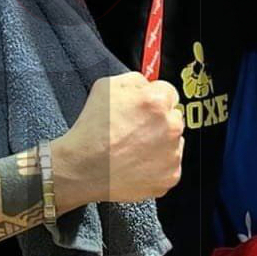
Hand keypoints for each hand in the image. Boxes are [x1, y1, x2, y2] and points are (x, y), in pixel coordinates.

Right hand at [52, 73, 184, 207]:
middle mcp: (170, 127)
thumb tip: (148, 84)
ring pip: (173, 141)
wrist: (82, 168)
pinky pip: (170, 164)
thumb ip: (135, 80)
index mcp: (157, 101)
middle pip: (173, 117)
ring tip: (133, 148)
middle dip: (158, 120)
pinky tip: (137, 163)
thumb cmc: (91, 130)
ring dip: (159, 142)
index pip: (169, 92)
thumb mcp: (106, 86)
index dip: (153, 99)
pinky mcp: (171, 175)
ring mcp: (172, 153)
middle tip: (134, 130)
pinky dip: (157, 164)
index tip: (143, 108)